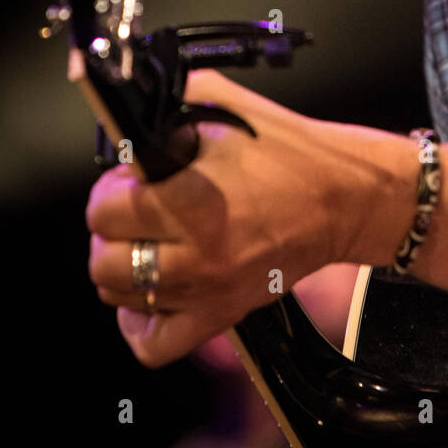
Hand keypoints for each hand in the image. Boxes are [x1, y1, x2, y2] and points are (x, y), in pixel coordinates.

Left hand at [85, 69, 405, 366]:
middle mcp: (197, 251)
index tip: (131, 180)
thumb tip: (128, 113)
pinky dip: (141, 324)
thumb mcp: (224, 103)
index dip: (112, 188)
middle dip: (111, 229)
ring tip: (146, 243)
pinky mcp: (224, 312)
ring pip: (120, 298)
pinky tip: (151, 294)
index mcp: (193, 198)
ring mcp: (209, 288)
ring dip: (122, 268)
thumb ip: (169, 102)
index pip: (104, 210)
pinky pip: (156, 345)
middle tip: (135, 210)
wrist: (344, 196)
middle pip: (103, 260)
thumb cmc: (290, 151)